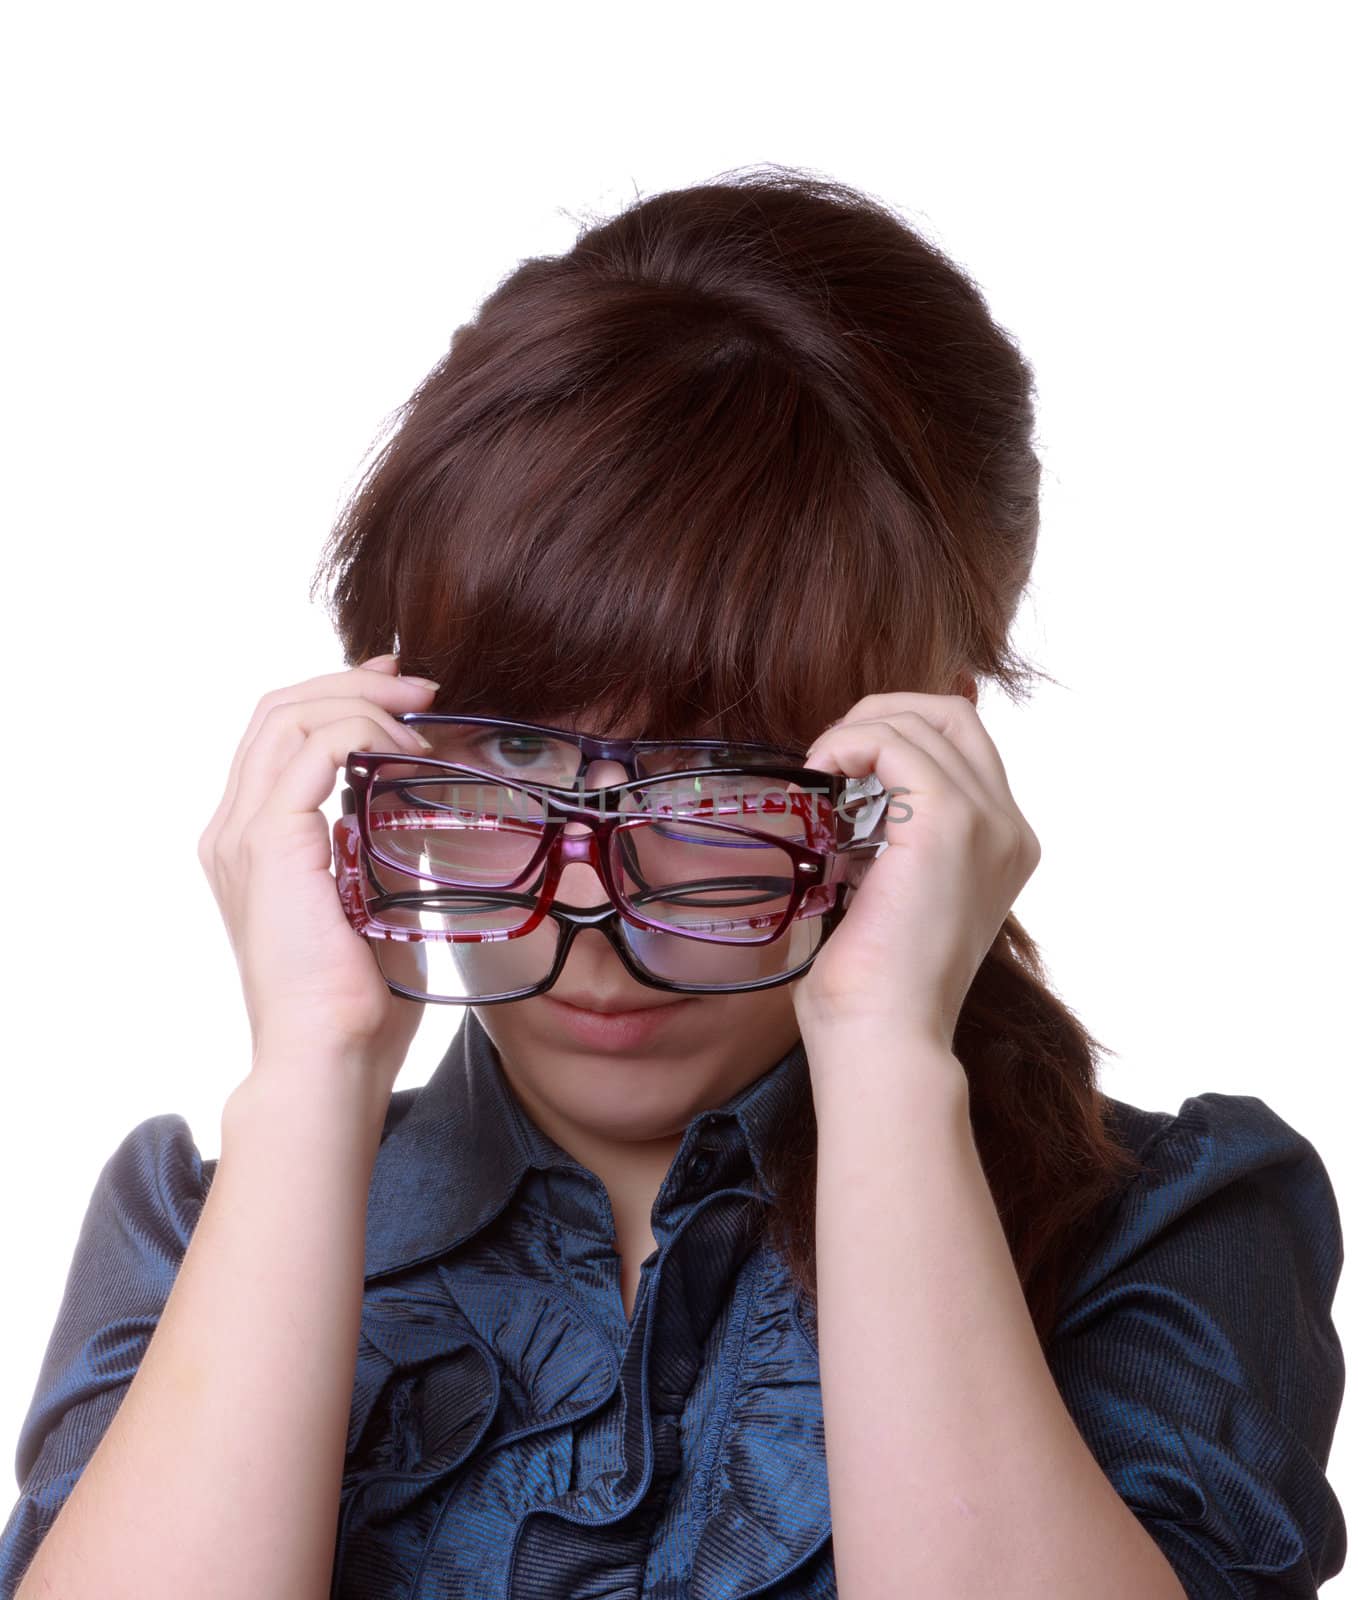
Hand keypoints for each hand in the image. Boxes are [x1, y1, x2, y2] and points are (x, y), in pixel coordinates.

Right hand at [196, 654, 439, 1093]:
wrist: (327, 1058)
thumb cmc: (355, 1003)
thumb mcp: (374, 904)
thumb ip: (381, 850)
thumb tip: (419, 806)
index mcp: (250, 844)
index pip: (279, 737)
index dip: (337, 697)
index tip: (400, 690)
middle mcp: (233, 831)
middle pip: (276, 711)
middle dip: (350, 681)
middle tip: (418, 683)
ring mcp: (243, 835)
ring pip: (288, 716)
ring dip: (360, 698)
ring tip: (421, 711)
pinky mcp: (269, 844)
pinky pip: (314, 749)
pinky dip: (362, 730)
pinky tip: (405, 747)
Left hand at [791, 692, 1040, 1049]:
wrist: (885, 1037)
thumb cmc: (874, 987)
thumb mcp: (889, 896)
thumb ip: (889, 843)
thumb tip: (847, 796)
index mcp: (1004, 846)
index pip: (964, 746)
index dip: (900, 735)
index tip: (845, 770)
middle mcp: (1009, 829)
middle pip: (955, 715)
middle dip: (884, 715)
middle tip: (830, 758)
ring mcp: (986, 823)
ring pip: (924, 720)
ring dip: (857, 731)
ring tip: (818, 774)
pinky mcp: (946, 824)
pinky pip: (893, 742)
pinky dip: (848, 744)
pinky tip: (819, 775)